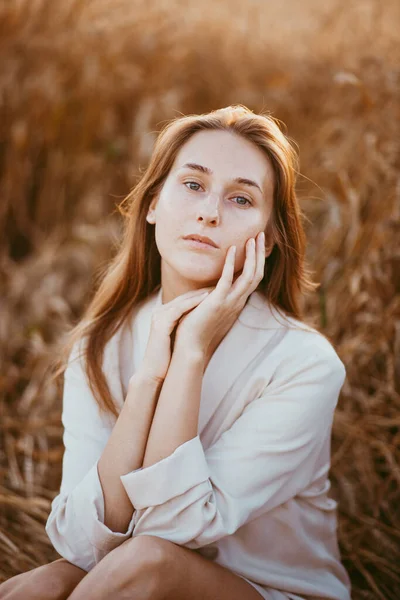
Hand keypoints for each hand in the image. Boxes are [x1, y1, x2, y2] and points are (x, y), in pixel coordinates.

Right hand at [134, 286, 214, 384]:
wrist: (155, 372)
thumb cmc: (170, 357)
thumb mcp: (180, 336)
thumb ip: (188, 326)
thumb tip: (208, 322)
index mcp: (165, 313)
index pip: (186, 299)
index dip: (203, 293)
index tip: (221, 289)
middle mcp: (160, 311)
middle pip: (185, 296)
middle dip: (204, 290)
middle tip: (222, 283)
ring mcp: (159, 316)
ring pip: (183, 300)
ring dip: (201, 293)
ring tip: (218, 287)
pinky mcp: (160, 323)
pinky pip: (179, 309)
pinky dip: (193, 302)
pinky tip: (207, 298)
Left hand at [174, 231, 265, 364]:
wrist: (190, 345)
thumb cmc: (196, 325)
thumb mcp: (210, 305)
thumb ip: (215, 294)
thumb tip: (212, 284)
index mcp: (236, 301)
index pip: (254, 278)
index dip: (258, 260)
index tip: (257, 243)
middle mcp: (237, 301)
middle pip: (257, 274)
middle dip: (259, 254)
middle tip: (261, 235)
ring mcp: (229, 302)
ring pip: (249, 276)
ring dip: (251, 256)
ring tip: (251, 239)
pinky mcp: (217, 302)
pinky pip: (228, 280)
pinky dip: (231, 264)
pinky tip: (231, 249)